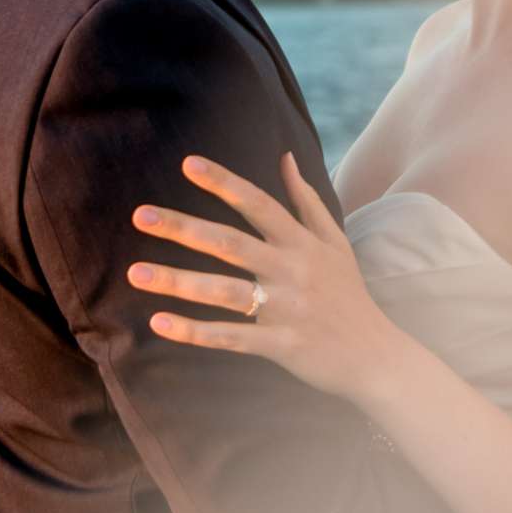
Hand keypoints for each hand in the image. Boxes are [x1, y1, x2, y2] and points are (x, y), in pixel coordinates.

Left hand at [129, 152, 411, 403]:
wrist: (376, 355)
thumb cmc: (348, 295)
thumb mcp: (335, 242)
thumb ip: (306, 200)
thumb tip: (285, 157)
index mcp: (302, 243)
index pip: (258, 204)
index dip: (224, 183)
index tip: (187, 164)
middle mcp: (293, 270)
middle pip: (230, 243)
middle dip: (184, 227)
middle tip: (140, 215)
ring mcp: (286, 308)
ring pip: (224, 291)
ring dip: (178, 281)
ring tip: (135, 273)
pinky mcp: (282, 345)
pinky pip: (231, 337)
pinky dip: (195, 332)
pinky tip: (160, 323)